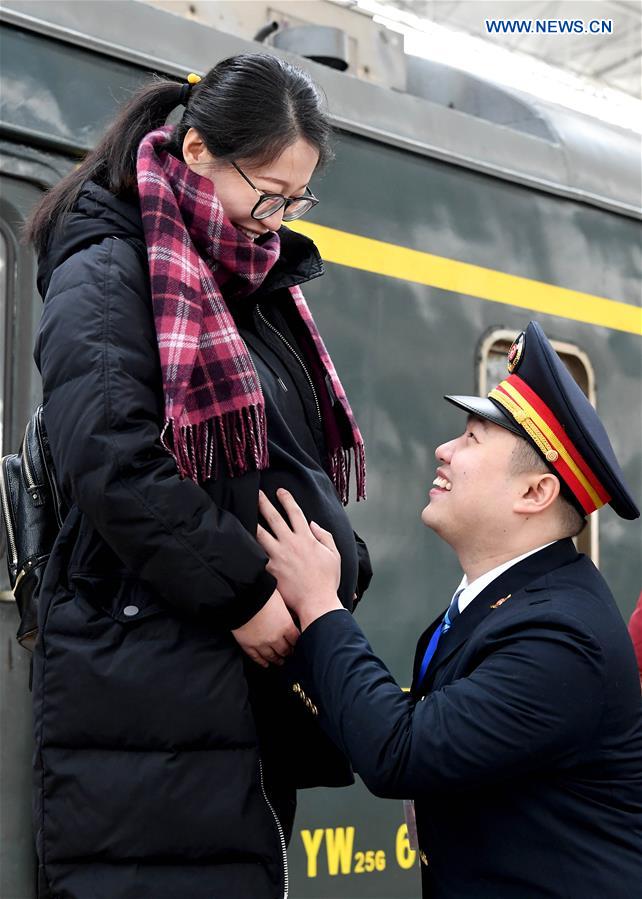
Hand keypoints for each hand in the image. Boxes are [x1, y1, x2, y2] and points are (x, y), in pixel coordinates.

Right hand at [231, 588, 299, 667]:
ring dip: (277, 660)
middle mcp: (275, 637)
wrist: (243, 596)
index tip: (298, 645)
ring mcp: (261, 643)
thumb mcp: (280, 600)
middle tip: (290, 655)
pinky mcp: (248, 645)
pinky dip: (262, 662)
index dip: (298, 643)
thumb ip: (286, 611)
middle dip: (289, 653)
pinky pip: (256, 657)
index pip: (296, 639)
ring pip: (272, 656)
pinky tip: (265, 664)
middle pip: (285, 650)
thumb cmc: (262, 594)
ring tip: (280, 662)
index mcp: (286, 625)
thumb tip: (290, 615)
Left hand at [257, 489, 342, 629]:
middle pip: (273, 518)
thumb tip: (313, 524)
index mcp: (306, 538)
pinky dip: (250, 546)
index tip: (280, 491)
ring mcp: (278, 556)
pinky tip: (242, 541)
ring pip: (260, 534)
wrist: (316, 602)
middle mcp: (290, 543)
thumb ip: (325, 536)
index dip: (287, 499)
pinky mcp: (270, 569)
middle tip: (257, 494)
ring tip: (244, 512)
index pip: (295, 512)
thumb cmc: (327, 581)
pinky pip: (257, 555)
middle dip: (264, 503)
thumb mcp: (334, 555)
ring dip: (252, 521)